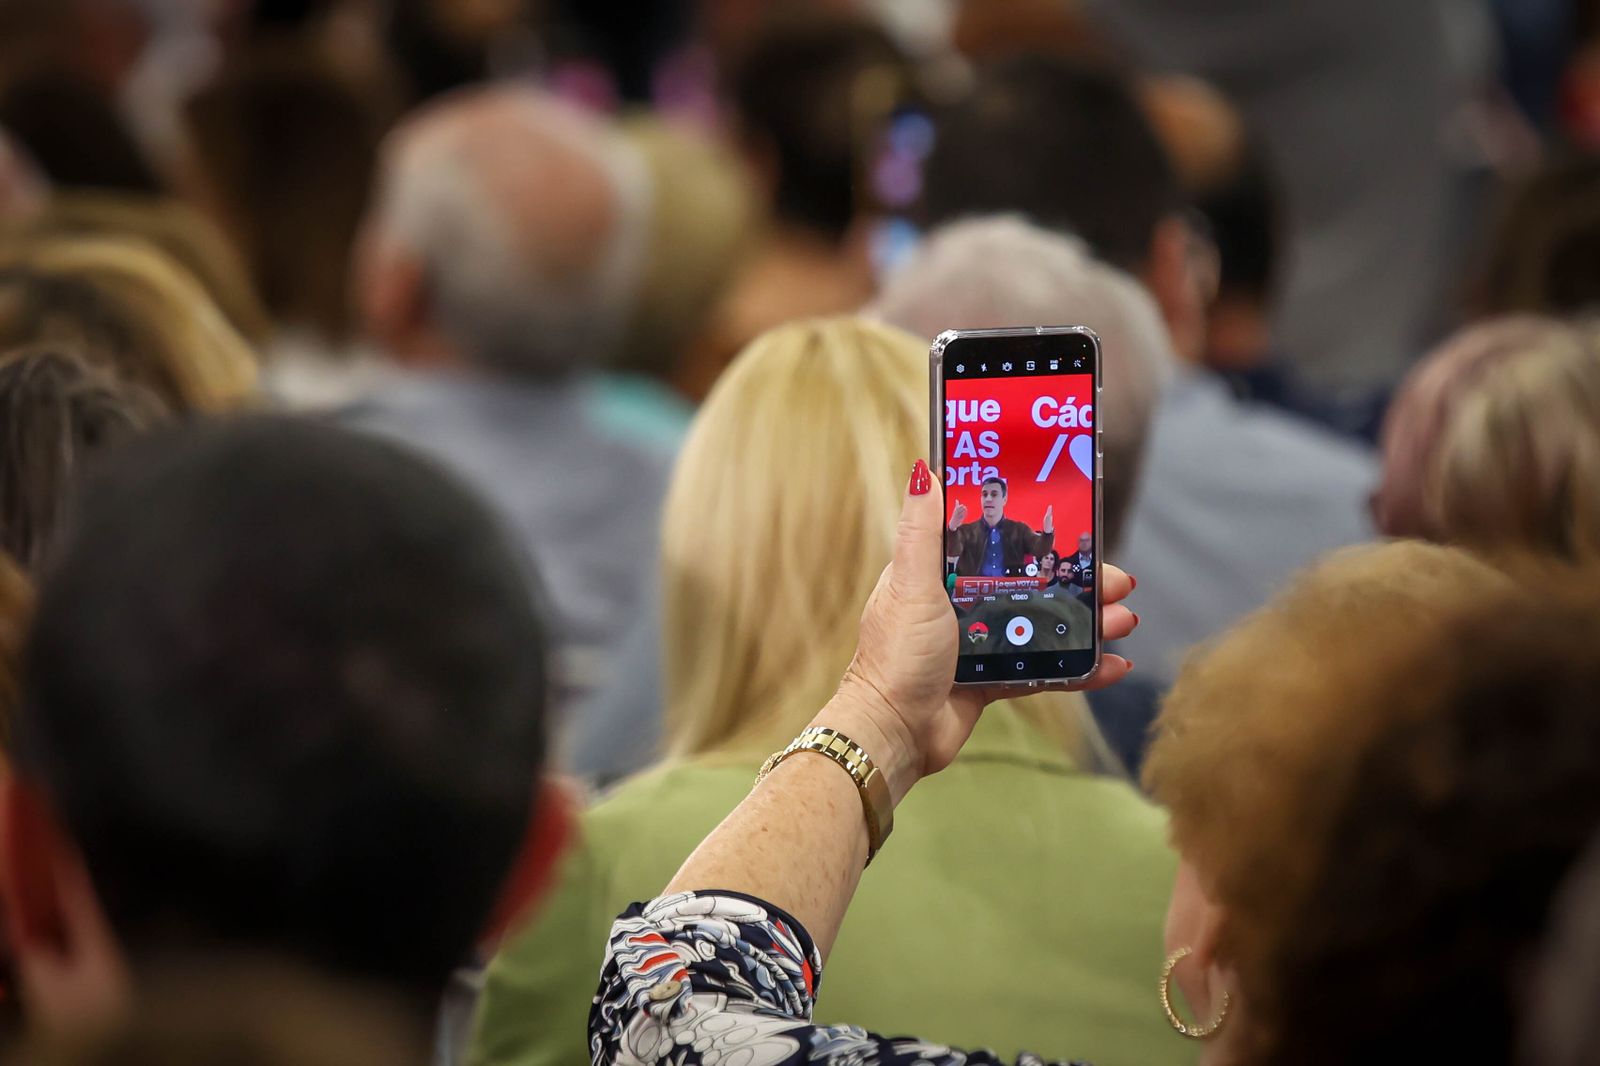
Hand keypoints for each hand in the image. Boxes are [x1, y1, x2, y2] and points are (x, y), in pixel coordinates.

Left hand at [825, 460, 1136, 803]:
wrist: (894, 732)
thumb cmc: (896, 656)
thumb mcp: (910, 584)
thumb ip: (921, 531)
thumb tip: (925, 471)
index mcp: (937, 574)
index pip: (995, 543)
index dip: (1038, 534)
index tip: (1076, 526)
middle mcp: (959, 605)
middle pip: (1031, 583)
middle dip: (1077, 581)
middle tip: (1118, 581)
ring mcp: (976, 644)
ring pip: (1043, 626)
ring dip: (1086, 623)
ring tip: (1123, 620)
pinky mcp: (989, 681)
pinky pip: (1042, 670)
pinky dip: (1077, 668)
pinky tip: (1110, 666)